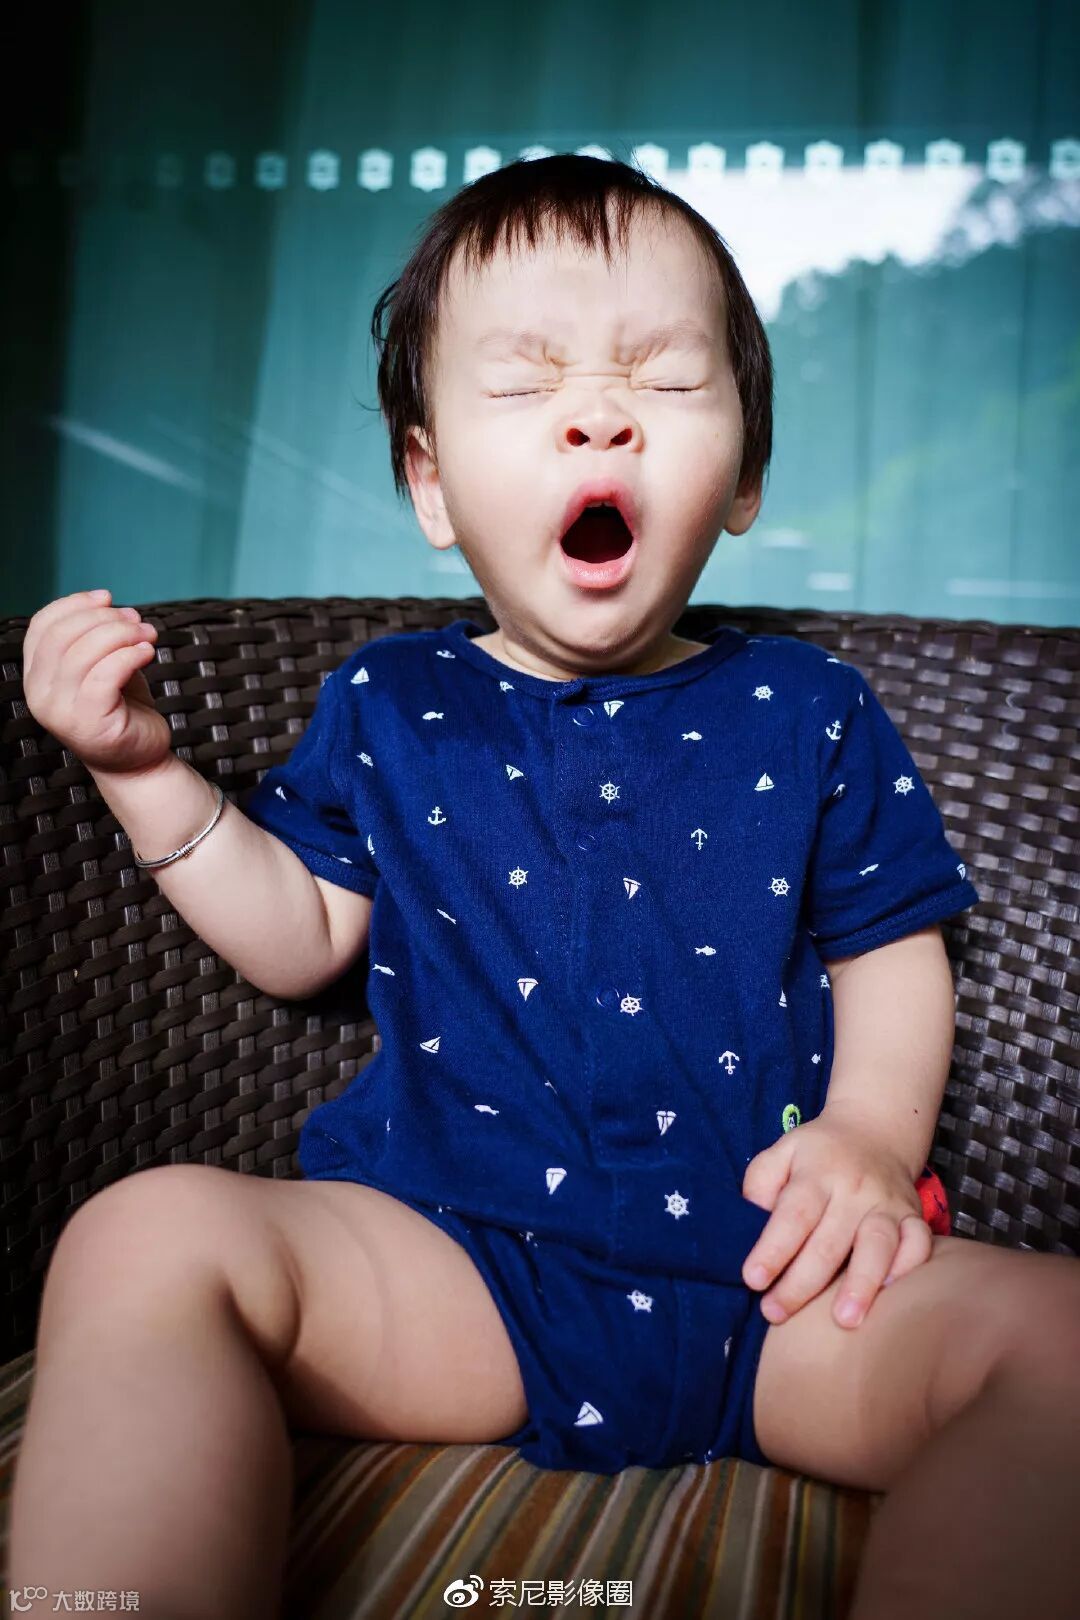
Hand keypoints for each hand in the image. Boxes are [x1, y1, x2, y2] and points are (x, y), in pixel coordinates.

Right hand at [23, 589, 171, 773]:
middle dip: (104, 618)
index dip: (74, 604)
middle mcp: (39, 694)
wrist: (138, 762)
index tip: (108, 597)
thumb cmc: (122, 710)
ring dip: (122, 634)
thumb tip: (107, 602)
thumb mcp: (101, 666)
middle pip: (62, 635)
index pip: (42, 626)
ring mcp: (60, 711)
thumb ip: (94, 638)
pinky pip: (105, 674)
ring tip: (148, 635)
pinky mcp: (88, 722)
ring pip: (85, 651)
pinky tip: (148, 653)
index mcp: (36, 676)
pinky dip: (130, 655)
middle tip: (137, 620)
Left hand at [740, 1105, 931, 1329]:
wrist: (875, 1130)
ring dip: (861, 1283)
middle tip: (776, 1314)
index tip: (753, 1279)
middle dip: (802, 1283)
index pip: (793, 1215)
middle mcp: (854, 1190)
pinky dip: (908, 1268)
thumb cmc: (819, 1152)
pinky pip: (919, 1244)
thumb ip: (761, 1182)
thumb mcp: (782, 1151)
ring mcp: (888, 1204)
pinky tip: (890, 1293)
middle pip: (828, 1242)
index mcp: (816, 1174)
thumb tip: (748, 1220)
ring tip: (845, 1320)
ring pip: (878, 1245)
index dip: (772, 1249)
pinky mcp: (914, 1216)